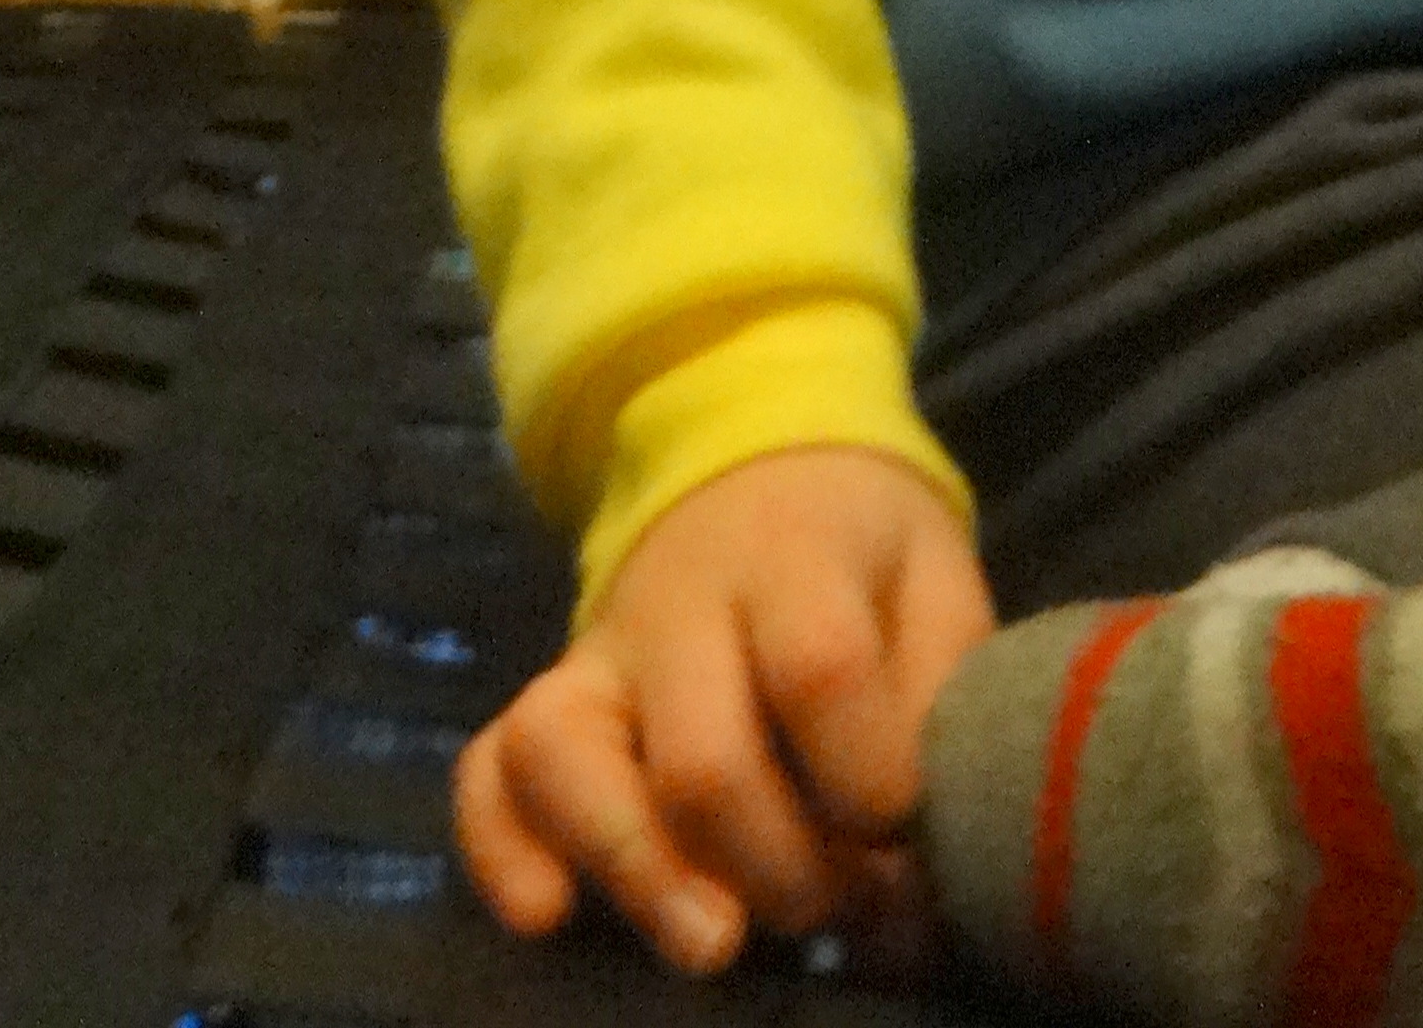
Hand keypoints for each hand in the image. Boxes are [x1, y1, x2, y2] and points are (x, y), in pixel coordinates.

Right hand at [454, 443, 997, 977]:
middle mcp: (678, 605)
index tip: (906, 826)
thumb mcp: (935, 587)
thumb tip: (913, 868)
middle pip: (702, 755)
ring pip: (564, 756)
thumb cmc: (863, 558)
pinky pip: (486, 770)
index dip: (871, 779)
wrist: (758, 476)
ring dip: (641, 872)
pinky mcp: (546, 703)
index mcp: (794, 557)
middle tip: (835, 907)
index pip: (821, 670)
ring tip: (714, 946)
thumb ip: (936, 709)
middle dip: (777, 868)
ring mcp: (596, 656)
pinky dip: (499, 850)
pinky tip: (549, 919)